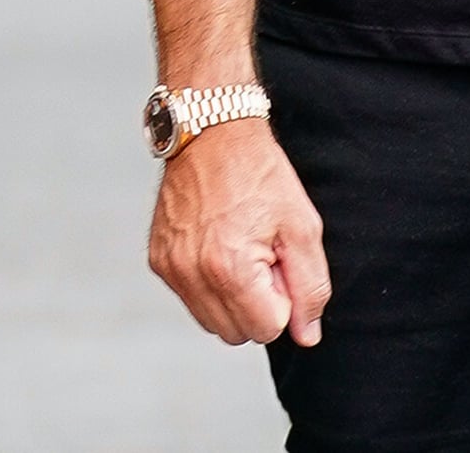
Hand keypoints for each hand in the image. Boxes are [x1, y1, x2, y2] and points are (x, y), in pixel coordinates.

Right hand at [149, 119, 329, 346]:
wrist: (213, 133)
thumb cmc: (262, 174)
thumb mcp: (302, 224)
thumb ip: (310, 285)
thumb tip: (308, 335)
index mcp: (230, 269)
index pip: (267, 329)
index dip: (284, 298)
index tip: (282, 262)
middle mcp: (192, 276)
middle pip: (237, 334)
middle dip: (259, 304)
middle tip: (265, 254)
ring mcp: (171, 270)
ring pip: (211, 321)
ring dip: (234, 298)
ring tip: (244, 248)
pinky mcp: (159, 261)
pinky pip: (191, 298)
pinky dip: (210, 284)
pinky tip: (222, 244)